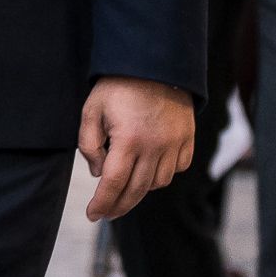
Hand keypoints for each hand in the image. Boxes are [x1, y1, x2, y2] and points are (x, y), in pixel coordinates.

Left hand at [77, 76, 193, 220]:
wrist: (154, 61)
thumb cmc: (118, 85)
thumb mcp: (92, 110)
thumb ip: (88, 145)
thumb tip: (99, 174)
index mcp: (128, 140)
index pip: (113, 184)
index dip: (102, 204)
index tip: (93, 215)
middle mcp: (155, 146)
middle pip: (136, 190)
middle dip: (119, 206)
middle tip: (107, 213)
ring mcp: (174, 143)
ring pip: (158, 183)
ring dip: (141, 190)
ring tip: (127, 187)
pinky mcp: (187, 138)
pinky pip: (177, 168)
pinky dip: (163, 175)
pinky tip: (150, 170)